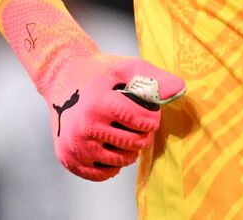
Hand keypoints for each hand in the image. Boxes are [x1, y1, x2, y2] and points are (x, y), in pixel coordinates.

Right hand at [0, 0, 185, 180]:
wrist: (62, 79)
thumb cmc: (100, 73)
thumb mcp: (128, 68)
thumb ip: (155, 79)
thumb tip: (180, 89)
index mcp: (100, 103)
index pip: (141, 121)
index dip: (152, 118)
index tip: (151, 114)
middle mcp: (85, 127)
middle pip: (133, 143)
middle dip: (144, 135)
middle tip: (141, 127)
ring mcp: (75, 145)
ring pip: (119, 161)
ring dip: (131, 151)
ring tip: (128, 136)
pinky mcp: (68, 158)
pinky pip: (100, 174)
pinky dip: (112, 165)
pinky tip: (113, 149)